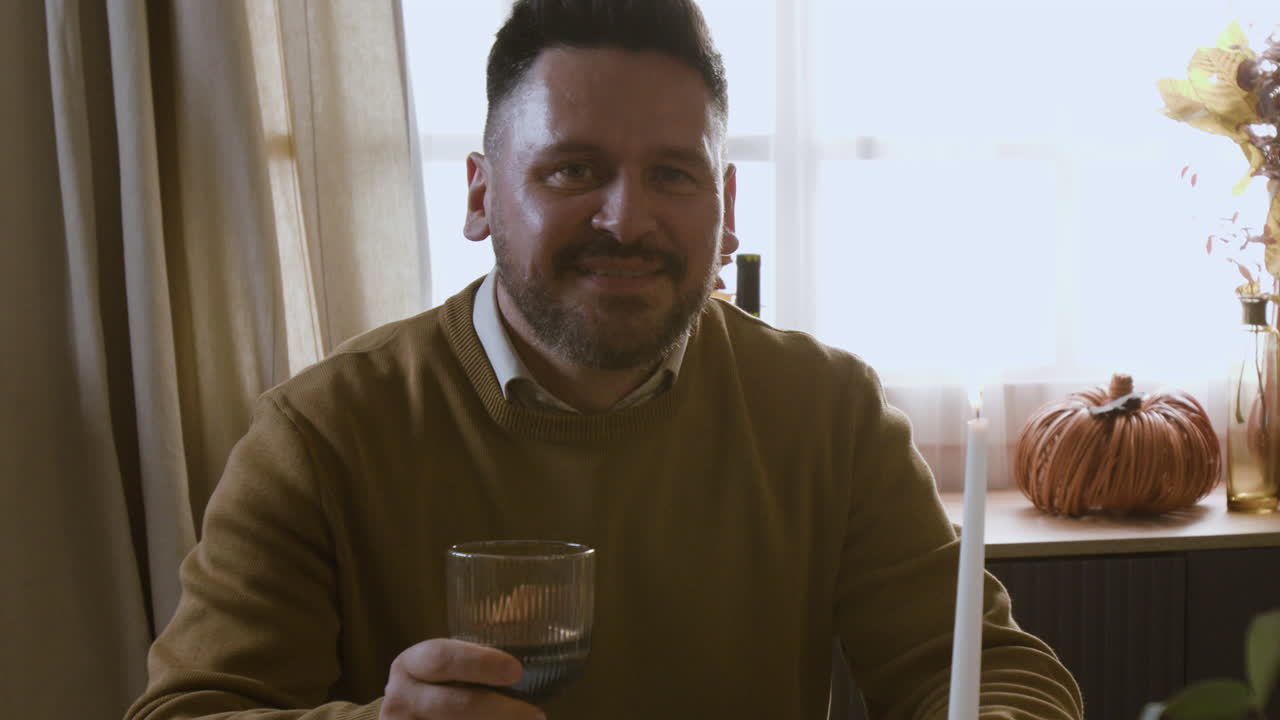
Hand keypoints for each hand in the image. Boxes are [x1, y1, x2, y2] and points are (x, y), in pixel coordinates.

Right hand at [380, 638, 544, 718]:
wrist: (411, 718)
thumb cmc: (441, 683)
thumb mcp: (454, 658)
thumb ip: (488, 633)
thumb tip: (526, 594)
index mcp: (411, 663)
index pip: (442, 657)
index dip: (480, 663)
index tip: (516, 671)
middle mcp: (400, 697)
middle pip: (455, 704)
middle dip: (500, 710)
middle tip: (536, 713)